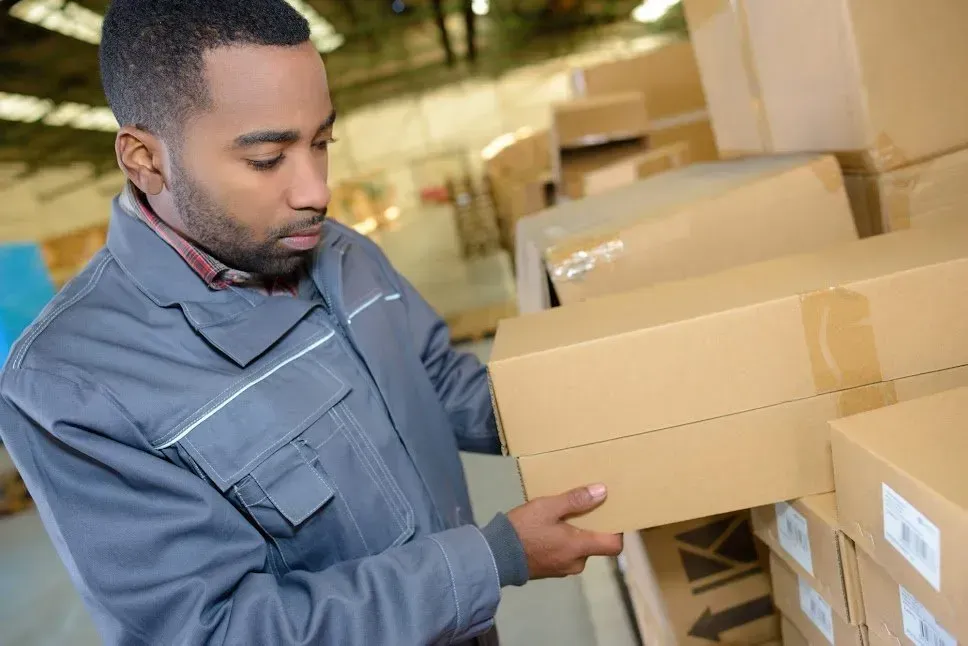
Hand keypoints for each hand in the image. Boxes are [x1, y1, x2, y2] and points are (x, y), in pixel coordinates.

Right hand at [506, 483, 622, 579]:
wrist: (495, 555)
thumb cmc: (524, 529)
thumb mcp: (548, 507)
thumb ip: (575, 500)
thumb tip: (603, 491)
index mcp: (579, 548)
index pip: (614, 545)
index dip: (618, 531)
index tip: (612, 515)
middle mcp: (576, 563)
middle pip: (595, 545)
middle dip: (590, 528)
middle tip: (580, 509)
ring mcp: (562, 569)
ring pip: (578, 550)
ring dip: (574, 535)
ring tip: (560, 517)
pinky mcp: (550, 571)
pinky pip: (565, 555)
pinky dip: (562, 543)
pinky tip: (547, 530)